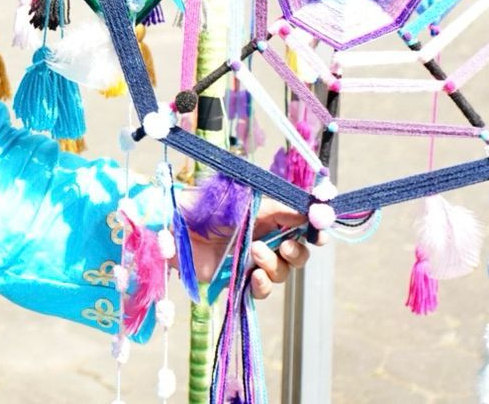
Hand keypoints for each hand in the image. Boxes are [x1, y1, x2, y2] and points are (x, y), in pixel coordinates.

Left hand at [178, 194, 322, 299]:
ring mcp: (251, 260)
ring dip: (275, 265)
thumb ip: (273, 205)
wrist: (168, 230)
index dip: (314, 227)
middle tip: (286, 248)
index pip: (299, 221)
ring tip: (254, 253)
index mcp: (265, 213)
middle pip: (298, 251)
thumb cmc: (198, 206)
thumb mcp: (238, 199)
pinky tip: (254, 277)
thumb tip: (306, 206)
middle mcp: (263, 236)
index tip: (320, 232)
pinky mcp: (238, 279)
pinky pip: (263, 289)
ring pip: (283, 271)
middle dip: (298, 251)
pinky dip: (264, 285)